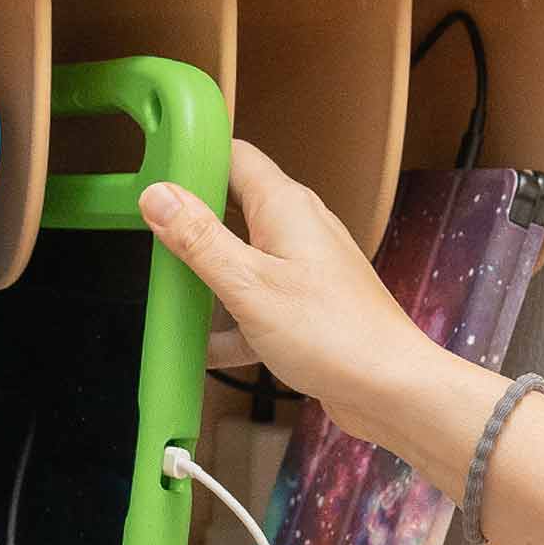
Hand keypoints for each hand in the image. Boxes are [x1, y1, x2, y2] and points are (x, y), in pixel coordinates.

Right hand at [141, 140, 463, 454]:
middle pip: (234, 205)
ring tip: (171, 294)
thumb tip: (159, 197)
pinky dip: (231, 321)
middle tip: (152, 237)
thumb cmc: (334, 334)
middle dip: (193, 221)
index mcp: (285, 206)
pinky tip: (206, 349)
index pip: (235, 156)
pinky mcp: (306, 305)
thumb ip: (199, 240)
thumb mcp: (248, 284)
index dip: (195, 157)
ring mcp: (304, 266)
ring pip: (243, 257)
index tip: (156, 173)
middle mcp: (298, 227)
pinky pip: (257, 300)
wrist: (391, 388)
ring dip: (209, 276)